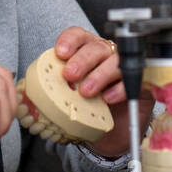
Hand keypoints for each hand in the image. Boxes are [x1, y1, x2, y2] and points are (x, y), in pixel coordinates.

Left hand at [52, 27, 149, 158]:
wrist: (114, 135)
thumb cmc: (91, 111)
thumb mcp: (70, 98)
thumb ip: (55, 90)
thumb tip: (29, 94)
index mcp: (87, 52)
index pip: (79, 35)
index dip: (69, 41)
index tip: (60, 53)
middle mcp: (107, 55)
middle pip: (96, 47)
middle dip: (82, 59)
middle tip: (70, 75)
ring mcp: (126, 67)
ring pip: (115, 60)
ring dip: (99, 74)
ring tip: (86, 91)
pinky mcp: (142, 82)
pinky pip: (134, 78)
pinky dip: (120, 88)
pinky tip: (107, 99)